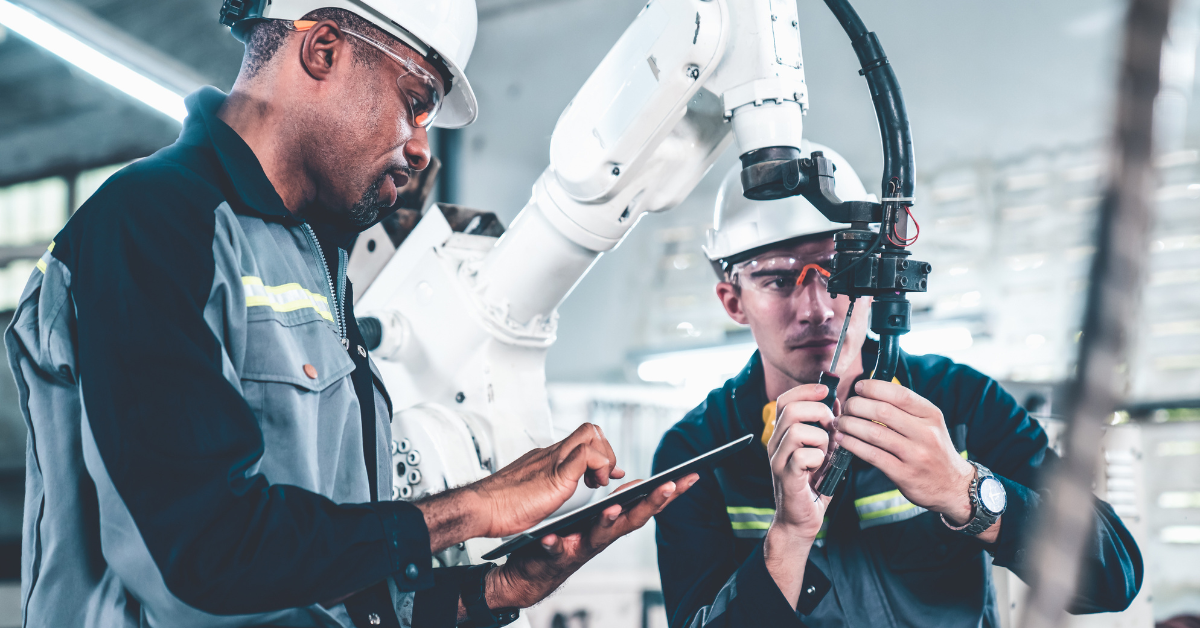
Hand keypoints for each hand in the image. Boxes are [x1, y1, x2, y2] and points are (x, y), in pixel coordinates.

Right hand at [472, 423, 624, 538]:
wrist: (480, 508)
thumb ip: (542, 489)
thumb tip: (549, 494)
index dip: (599, 452)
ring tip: (597, 482)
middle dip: (606, 452)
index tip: (605, 473)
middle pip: (589, 430)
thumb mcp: (528, 492)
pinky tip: (592, 485)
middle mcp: (550, 454)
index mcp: (545, 459)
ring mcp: (554, 461)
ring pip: (591, 434)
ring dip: (605, 457)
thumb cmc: (498, 507)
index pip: (579, 439)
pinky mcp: (557, 474)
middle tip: (602, 477)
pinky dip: (599, 467)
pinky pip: (587, 454)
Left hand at [484, 475, 697, 608]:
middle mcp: (602, 537)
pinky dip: (555, 544)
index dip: (669, 493)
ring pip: (600, 534)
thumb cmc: (566, 542)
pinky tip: (550, 538)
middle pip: (633, 519)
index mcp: (612, 525)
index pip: (645, 505)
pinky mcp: (556, 556)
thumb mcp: (594, 522)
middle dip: (653, 503)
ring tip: (613, 507)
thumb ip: (614, 506)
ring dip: (608, 521)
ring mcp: (581, 547)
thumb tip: (635, 484)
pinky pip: (556, 549)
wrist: (532, 572)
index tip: (689, 476)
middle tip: (669, 486)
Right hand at [761, 384, 833, 606]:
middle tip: (832, 427)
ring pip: (796, 431)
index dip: (805, 391)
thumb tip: (837, 403)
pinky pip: (802, 456)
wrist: (801, 521)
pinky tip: (821, 467)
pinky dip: (818, 458)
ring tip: (826, 452)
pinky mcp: (787, 478)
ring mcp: (778, 461)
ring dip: (820, 438)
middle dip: (818, 413)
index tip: (825, 391)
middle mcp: (775, 445)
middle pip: (790, 410)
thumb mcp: (823, 451)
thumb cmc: (813, 486)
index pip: (785, 401)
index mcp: (782, 436)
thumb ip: (828, 429)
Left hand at [835, 380, 973, 522]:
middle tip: (846, 408)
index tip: (858, 387)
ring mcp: (915, 455)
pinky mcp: (904, 474)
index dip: (874, 387)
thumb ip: (906, 409)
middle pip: (882, 411)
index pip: (900, 394)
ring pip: (874, 433)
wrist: (953, 486)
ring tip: (840, 422)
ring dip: (850, 425)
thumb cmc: (934, 450)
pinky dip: (852, 444)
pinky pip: (871, 455)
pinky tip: (842, 439)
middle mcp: (926, 433)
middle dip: (856, 406)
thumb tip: (870, 391)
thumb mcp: (930, 424)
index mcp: (931, 415)